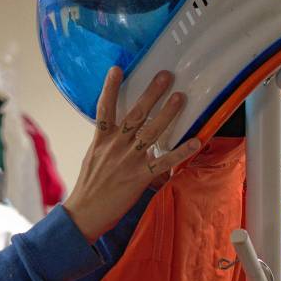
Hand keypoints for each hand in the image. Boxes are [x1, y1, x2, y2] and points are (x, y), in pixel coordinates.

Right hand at [64, 67, 200, 243]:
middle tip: (165, 76)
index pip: (104, 109)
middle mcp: (116, 146)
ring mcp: (128, 160)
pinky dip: (181, 151)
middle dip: (151, 94)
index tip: (117, 69)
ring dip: (167, 114)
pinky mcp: (140, 176)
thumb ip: (108, 142)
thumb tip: (120, 131)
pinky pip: (164, 161)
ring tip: (180, 97)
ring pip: (150, 132)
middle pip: (134, 114)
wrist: (85, 212)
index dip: (110, 88)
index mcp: (102, 140)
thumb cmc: (88, 186)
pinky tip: (195, 140)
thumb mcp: (93, 157)